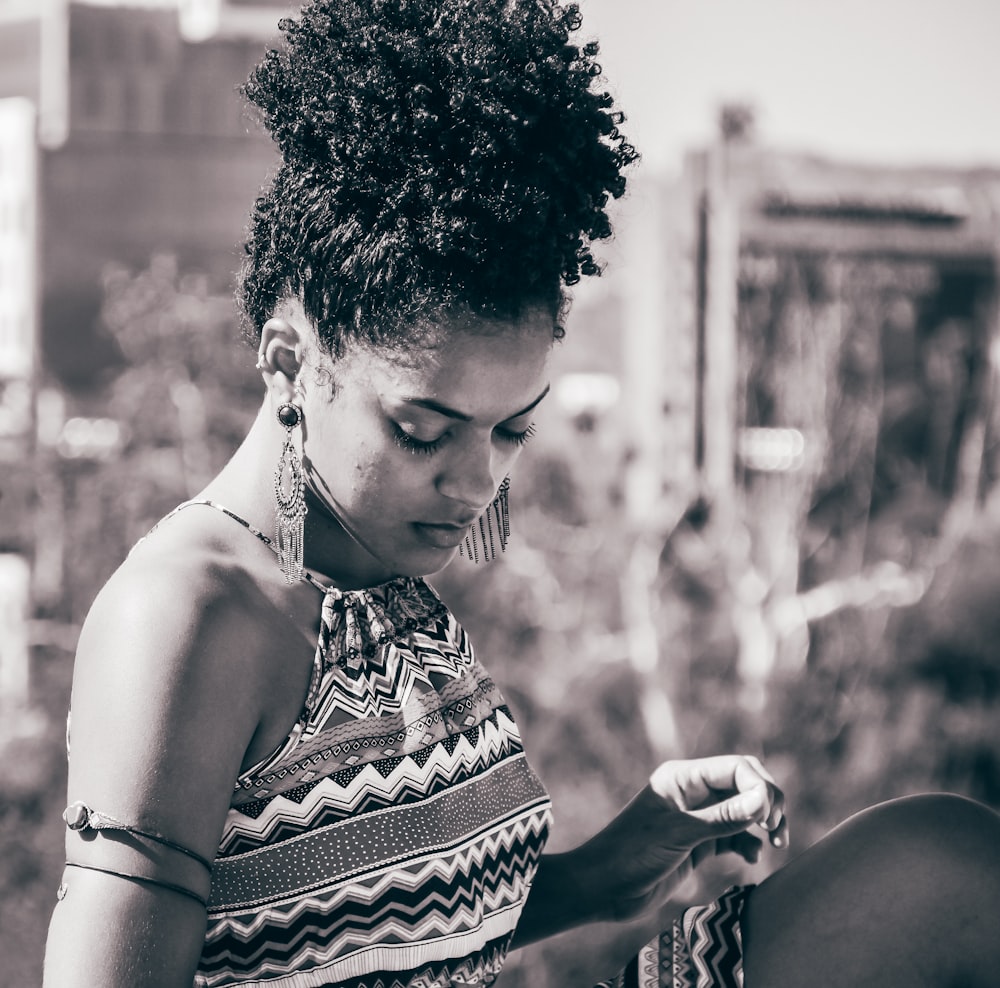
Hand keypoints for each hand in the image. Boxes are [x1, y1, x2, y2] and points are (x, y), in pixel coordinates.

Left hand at [575, 754, 786, 921]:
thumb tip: (765, 801)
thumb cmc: (632, 854)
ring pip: (744, 810)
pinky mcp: (699, 844)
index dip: (760, 787)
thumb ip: (723, 818)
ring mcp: (697, 818)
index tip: (769, 818)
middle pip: (745, 784)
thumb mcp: (680, 835)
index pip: (736, 768)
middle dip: (768, 801)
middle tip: (777, 829)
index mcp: (683, 777)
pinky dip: (749, 844)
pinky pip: (735, 836)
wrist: (603, 888)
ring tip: (776, 843)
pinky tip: (753, 858)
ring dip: (763, 823)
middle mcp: (692, 792)